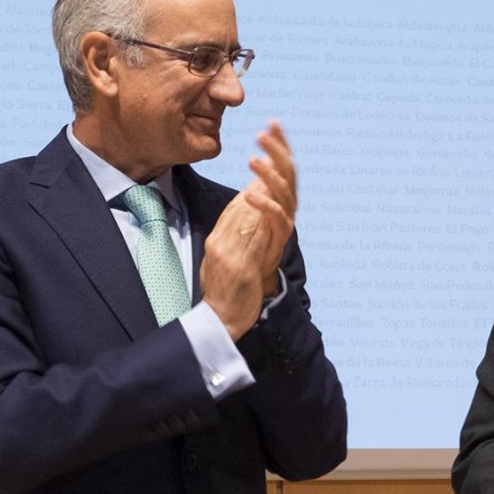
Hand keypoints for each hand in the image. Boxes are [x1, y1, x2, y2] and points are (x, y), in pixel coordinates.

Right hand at [199, 191, 272, 340]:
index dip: (248, 191)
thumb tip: (240, 220)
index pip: (231, 210)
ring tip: (278, 184)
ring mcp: (230, 257)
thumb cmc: (223, 293)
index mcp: (215, 243)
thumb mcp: (220, 262)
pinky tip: (278, 211)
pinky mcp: (243, 270)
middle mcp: (220, 246)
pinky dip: (267, 225)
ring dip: (264, 200)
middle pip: (240, 210)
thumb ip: (228, 241)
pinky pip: (257, 242)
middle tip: (274, 172)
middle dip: (258, 189)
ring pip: (248, 221)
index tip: (263, 178)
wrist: (219, 322)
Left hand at [246, 120, 296, 296]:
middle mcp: (287, 205)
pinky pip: (276, 217)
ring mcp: (285, 221)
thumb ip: (255, 192)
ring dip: (269, 174)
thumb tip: (259, 171)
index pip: (283, 163)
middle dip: (278, 151)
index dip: (281, 143)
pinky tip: (249, 192)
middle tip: (263, 134)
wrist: (248, 279)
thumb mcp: (248, 212)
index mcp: (279, 195)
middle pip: (288, 172)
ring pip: (284, 192)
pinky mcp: (279, 237)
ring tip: (252, 159)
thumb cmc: (247, 243)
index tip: (274, 122)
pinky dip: (264, 204)